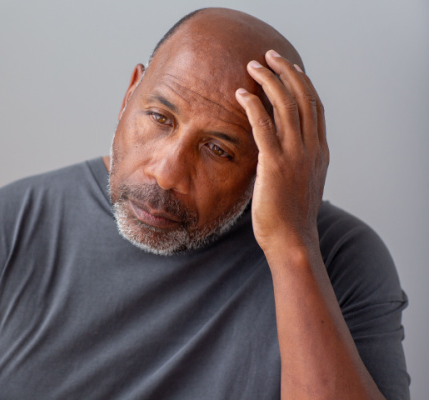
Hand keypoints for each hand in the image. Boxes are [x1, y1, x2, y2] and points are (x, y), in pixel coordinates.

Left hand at [235, 50, 328, 254]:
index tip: (291, 68)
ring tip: (253, 66)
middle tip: (270, 56)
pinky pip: (264, 126)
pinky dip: (253, 106)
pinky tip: (241, 94)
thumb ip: (293, 162)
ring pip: (285, 106)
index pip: (315, 107)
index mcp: (319, 151)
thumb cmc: (291, 217)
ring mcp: (295, 155)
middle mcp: (311, 148)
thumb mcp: (300, 183)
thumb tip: (274, 151)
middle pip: (303, 98)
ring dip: (268, 81)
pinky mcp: (275, 164)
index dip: (303, 84)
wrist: (292, 241)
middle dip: (286, 72)